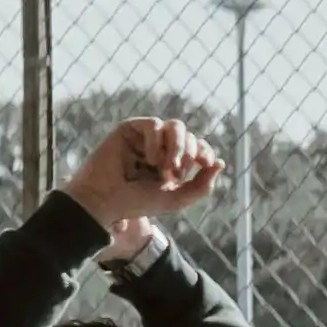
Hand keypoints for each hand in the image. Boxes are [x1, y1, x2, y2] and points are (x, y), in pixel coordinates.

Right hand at [67, 115, 224, 266]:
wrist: (105, 200)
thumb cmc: (137, 202)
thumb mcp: (177, 198)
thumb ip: (202, 185)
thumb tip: (220, 163)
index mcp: (173, 163)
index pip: (198, 148)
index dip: (206, 151)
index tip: (205, 163)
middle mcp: (161, 147)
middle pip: (189, 136)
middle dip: (188, 153)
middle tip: (173, 173)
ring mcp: (145, 137)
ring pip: (175, 126)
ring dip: (176, 146)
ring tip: (165, 167)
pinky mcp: (130, 128)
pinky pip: (155, 124)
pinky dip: (156, 142)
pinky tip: (148, 159)